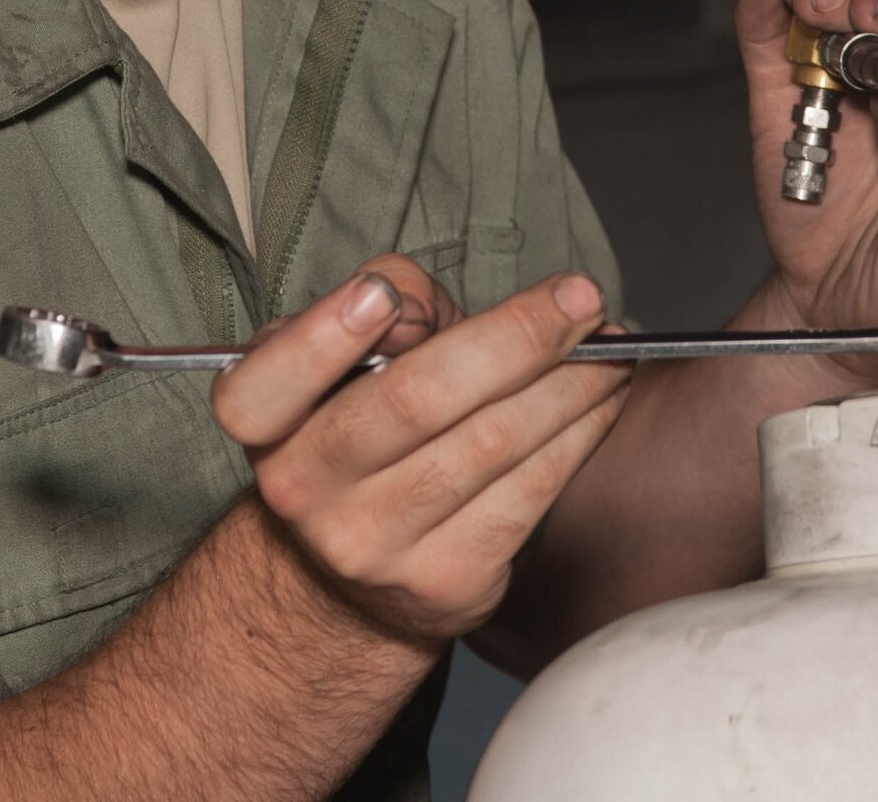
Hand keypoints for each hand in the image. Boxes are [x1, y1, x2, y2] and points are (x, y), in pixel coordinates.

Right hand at [211, 256, 629, 643]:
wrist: (347, 574)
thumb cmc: (357, 423)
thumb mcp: (342, 350)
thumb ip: (384, 300)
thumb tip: (421, 310)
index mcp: (265, 425)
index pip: (266, 386)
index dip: (323, 339)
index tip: (382, 296)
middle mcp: (306, 491)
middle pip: (417, 401)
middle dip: (515, 337)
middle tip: (580, 295)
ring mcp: (376, 546)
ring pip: (492, 444)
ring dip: (571, 384)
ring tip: (612, 341)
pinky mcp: (448, 582)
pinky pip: (530, 492)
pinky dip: (580, 433)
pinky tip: (605, 396)